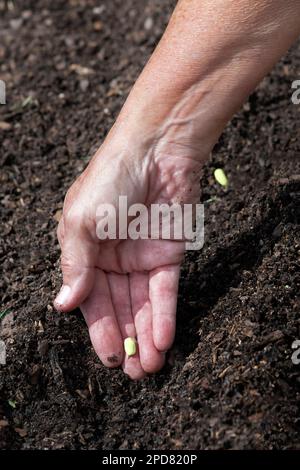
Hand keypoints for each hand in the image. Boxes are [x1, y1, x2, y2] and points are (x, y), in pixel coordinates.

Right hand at [54, 126, 203, 378]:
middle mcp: (113, 259)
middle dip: (126, 340)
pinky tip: (163, 340)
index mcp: (86, 252)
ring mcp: (142, 258)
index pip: (91, 300)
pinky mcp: (169, 254)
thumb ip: (75, 265)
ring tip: (150, 367)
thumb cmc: (111, 179)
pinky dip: (165, 315)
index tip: (107, 359)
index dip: (99, 330)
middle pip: (119, 307)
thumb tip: (63, 305)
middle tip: (133, 374)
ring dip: (147, 335)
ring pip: (144, 304)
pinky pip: (166, 290)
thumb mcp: (81, 222)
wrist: (157, 150)